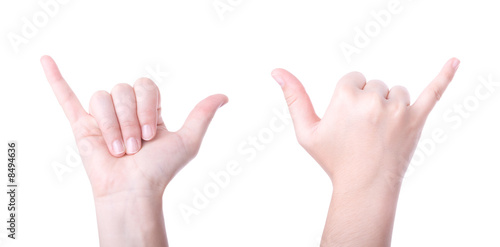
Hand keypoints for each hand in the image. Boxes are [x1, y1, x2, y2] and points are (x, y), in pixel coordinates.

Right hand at [41, 55, 227, 245]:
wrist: (133, 191)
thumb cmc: (160, 170)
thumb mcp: (187, 140)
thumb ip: (202, 115)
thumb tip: (223, 96)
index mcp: (148, 109)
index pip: (145, 86)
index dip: (147, 106)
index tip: (151, 133)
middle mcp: (125, 110)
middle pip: (122, 90)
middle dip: (129, 119)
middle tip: (134, 146)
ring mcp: (102, 117)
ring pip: (101, 97)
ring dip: (111, 124)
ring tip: (118, 149)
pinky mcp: (82, 126)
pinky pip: (66, 98)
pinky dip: (55, 79)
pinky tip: (47, 60)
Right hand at [272, 58, 459, 192]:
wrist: (365, 187)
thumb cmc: (334, 159)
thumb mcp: (306, 130)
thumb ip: (293, 97)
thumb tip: (276, 71)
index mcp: (346, 97)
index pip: (352, 80)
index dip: (348, 99)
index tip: (349, 122)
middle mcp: (373, 99)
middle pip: (374, 84)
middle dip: (368, 102)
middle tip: (364, 132)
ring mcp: (398, 109)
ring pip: (396, 91)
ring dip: (390, 105)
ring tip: (381, 132)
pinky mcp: (417, 119)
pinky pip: (433, 92)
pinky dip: (444, 76)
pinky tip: (455, 62)